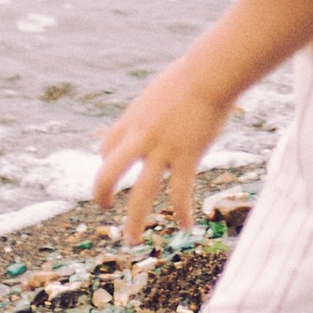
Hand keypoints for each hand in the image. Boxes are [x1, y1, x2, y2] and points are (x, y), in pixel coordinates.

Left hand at [92, 56, 230, 244]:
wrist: (211, 72)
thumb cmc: (193, 73)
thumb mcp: (161, 90)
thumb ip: (154, 107)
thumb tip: (159, 108)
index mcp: (133, 119)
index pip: (106, 147)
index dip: (107, 163)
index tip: (116, 172)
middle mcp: (140, 137)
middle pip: (109, 173)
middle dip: (101, 194)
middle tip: (103, 208)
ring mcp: (162, 149)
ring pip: (140, 193)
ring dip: (134, 220)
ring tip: (131, 240)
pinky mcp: (186, 156)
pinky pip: (180, 193)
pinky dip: (182, 212)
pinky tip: (185, 226)